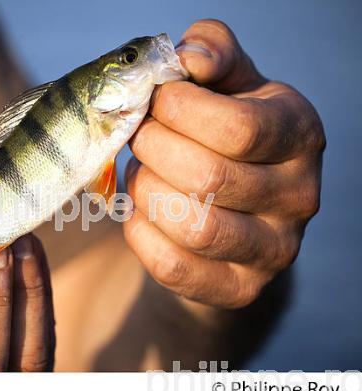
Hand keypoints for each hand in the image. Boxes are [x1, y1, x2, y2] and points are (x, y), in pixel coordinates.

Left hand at [124, 20, 324, 307]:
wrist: (229, 207)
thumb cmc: (220, 135)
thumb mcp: (225, 86)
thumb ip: (212, 56)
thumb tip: (191, 56)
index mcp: (299, 135)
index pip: (238, 128)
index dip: (179, 111)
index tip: (156, 103)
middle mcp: (299, 197)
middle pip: (210, 177)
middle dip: (153, 150)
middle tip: (138, 137)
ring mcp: (274, 250)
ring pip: (194, 226)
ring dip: (147, 193)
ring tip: (142, 173)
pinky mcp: (239, 287)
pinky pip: (174, 266)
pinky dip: (141, 234)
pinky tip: (139, 211)